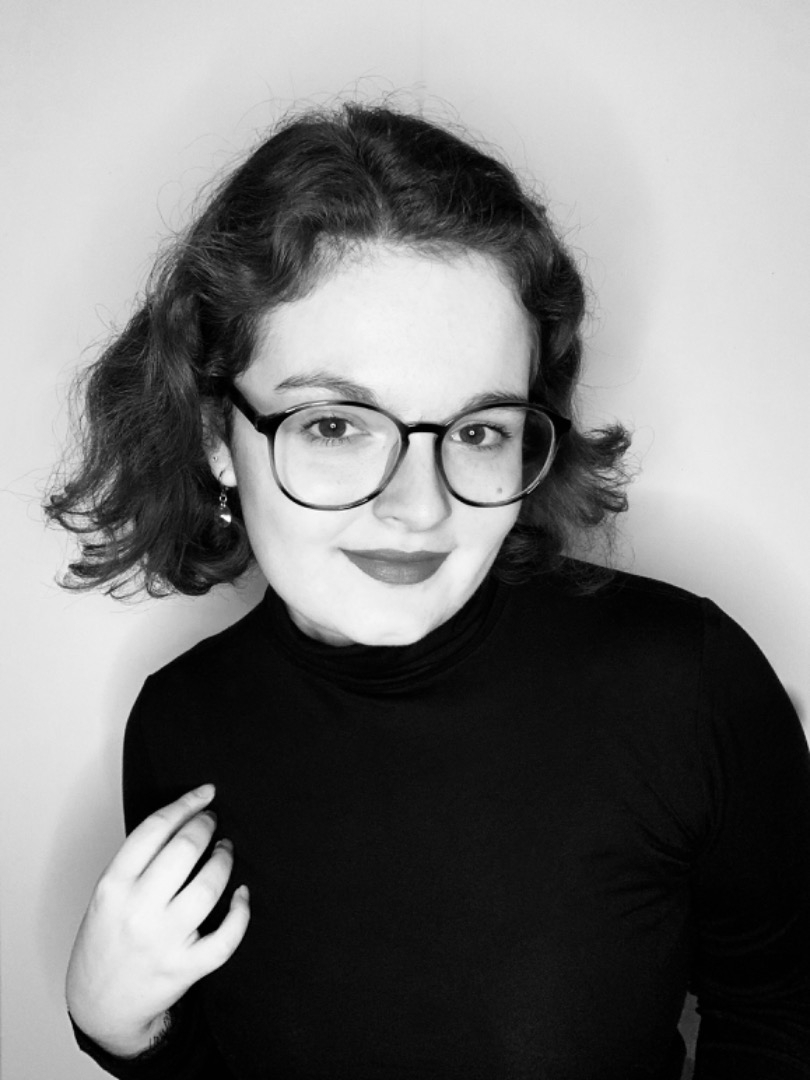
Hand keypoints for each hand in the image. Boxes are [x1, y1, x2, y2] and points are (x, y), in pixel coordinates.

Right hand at [66, 784, 249, 1057]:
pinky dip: (241, 911)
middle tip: (214, 821)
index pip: (153, 830)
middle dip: (206, 826)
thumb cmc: (107, 941)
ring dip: (224, 860)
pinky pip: (226, 937)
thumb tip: (184, 819)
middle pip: (184, 851)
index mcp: (113, 888)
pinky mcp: (185, 968)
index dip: (185, 804)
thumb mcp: (107, 897)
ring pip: (209, 887)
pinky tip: (242, 895)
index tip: (205, 793)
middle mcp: (137, 912)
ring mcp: (163, 941)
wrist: (101, 1006)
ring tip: (225, 850)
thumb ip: (137, 863)